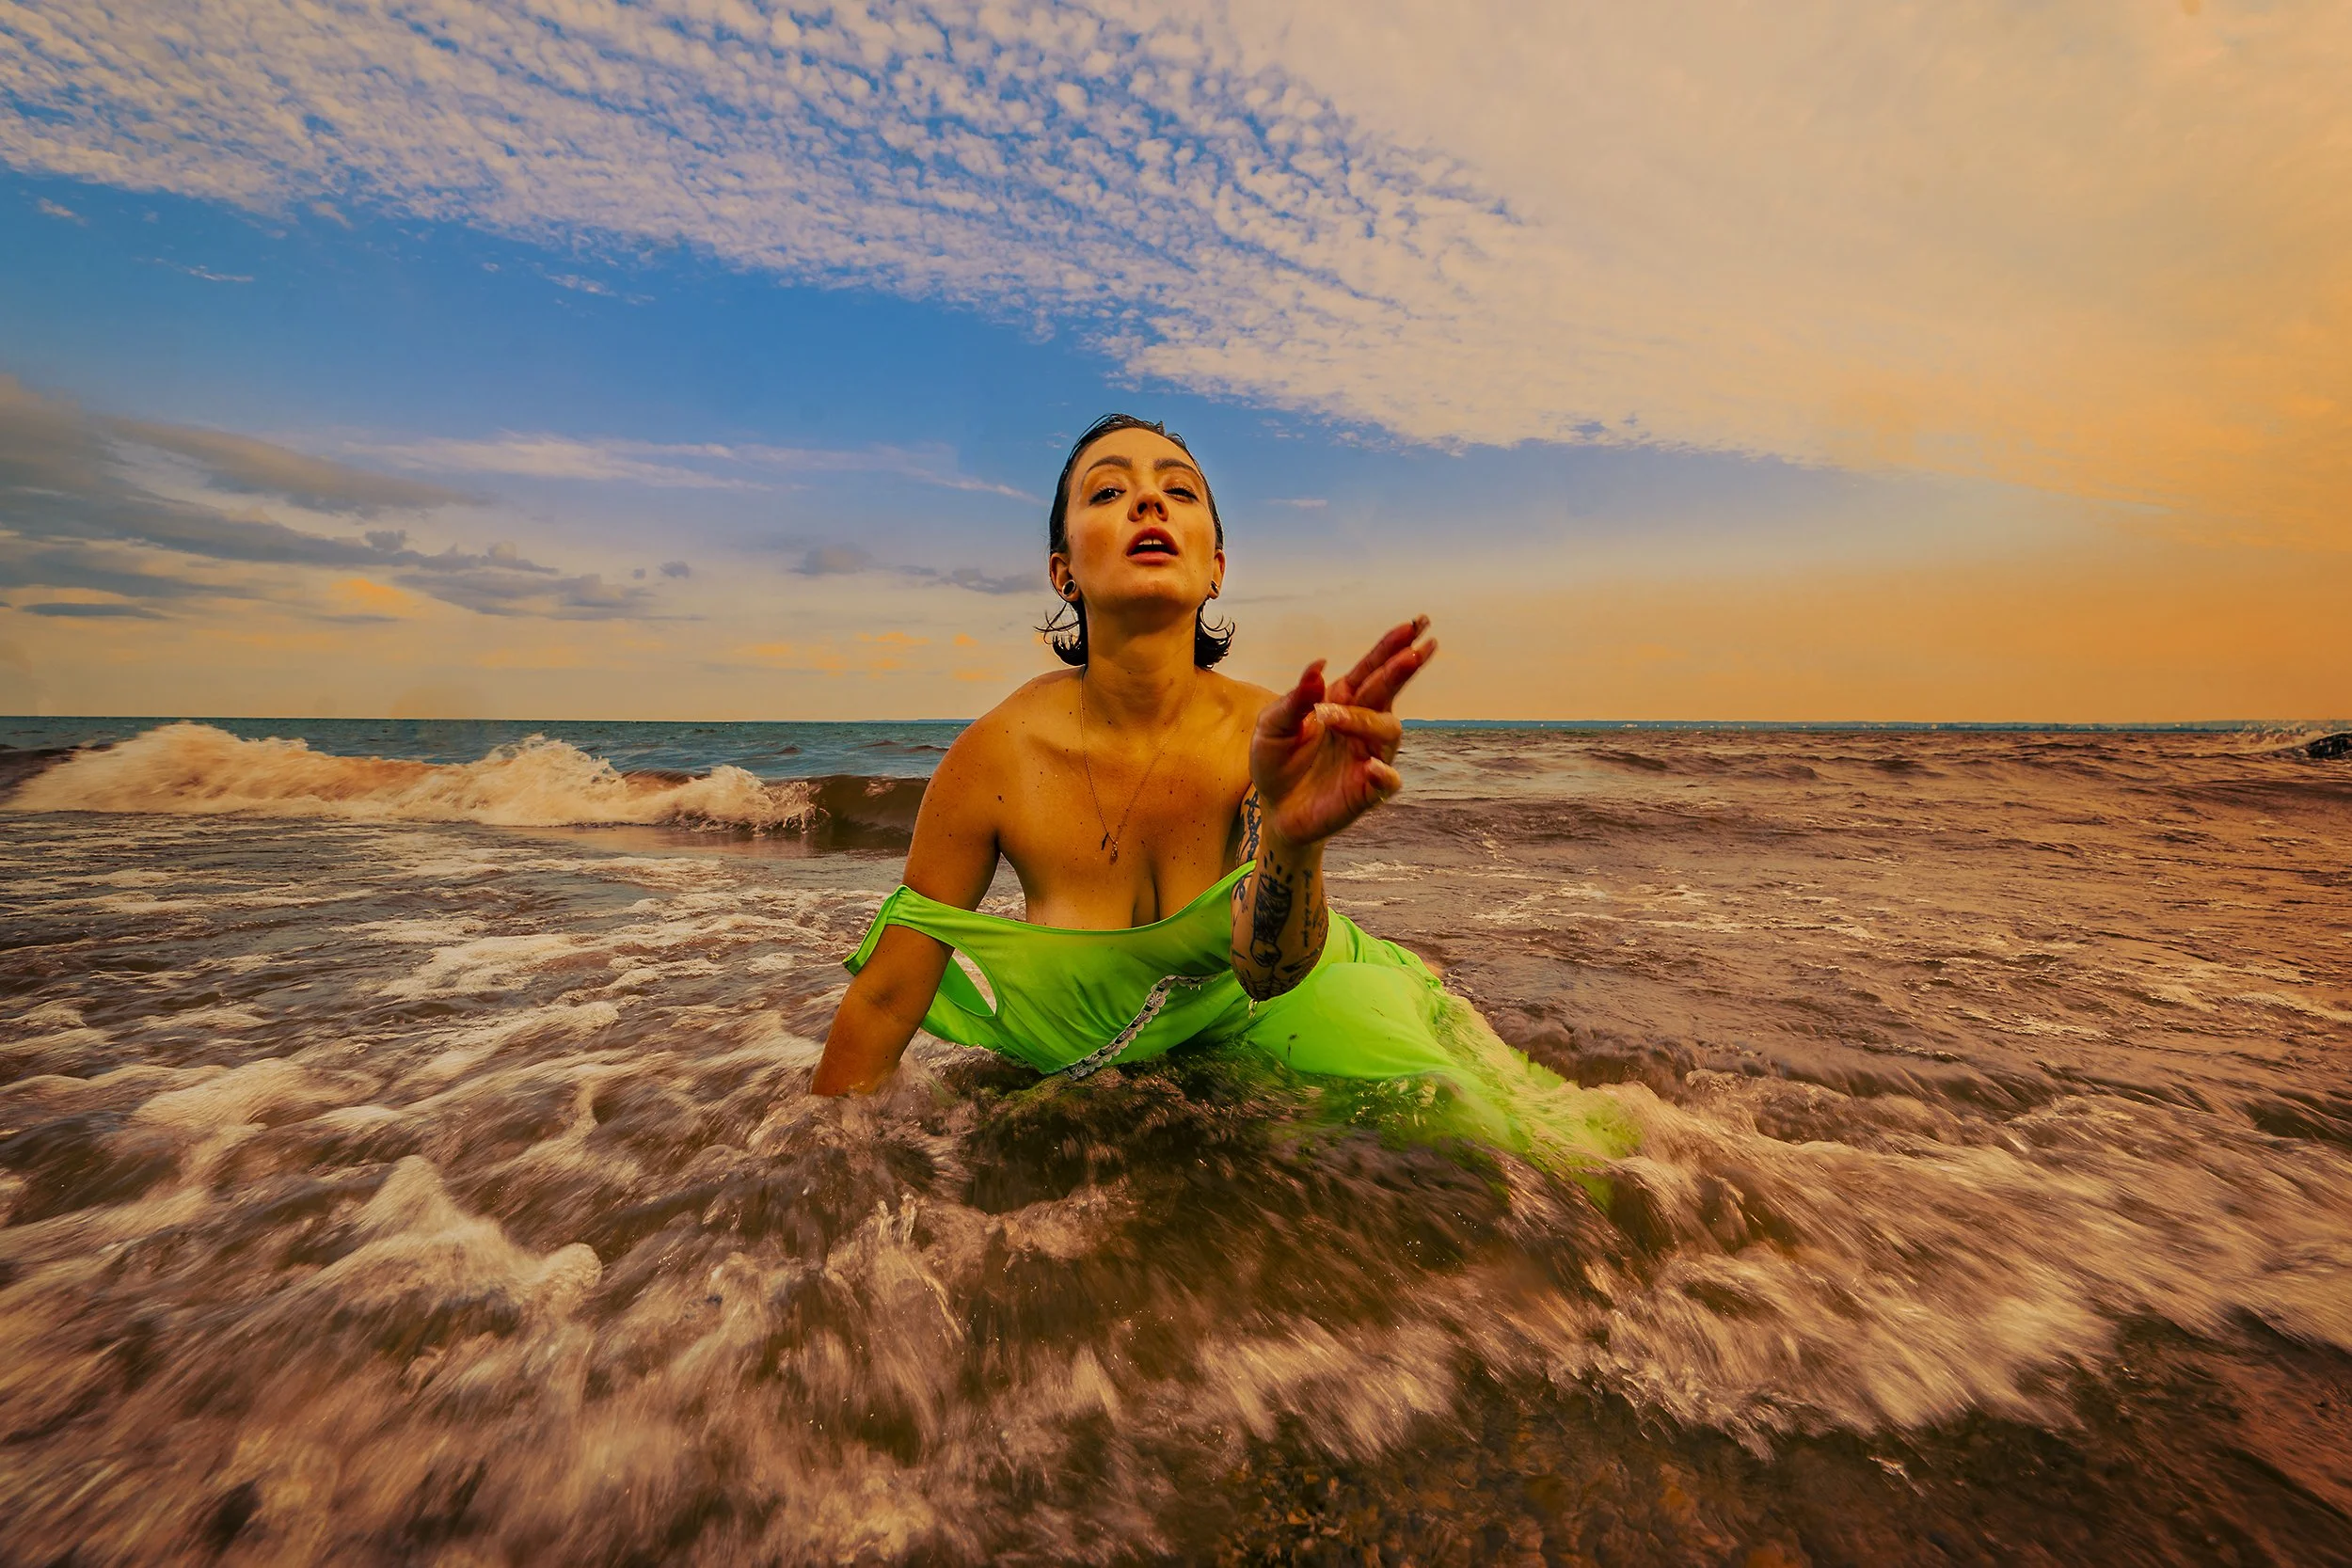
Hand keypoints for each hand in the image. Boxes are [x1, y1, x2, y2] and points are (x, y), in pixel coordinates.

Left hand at [1250, 616, 1436, 847]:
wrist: (1274, 807)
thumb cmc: (1277, 761)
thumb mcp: (1272, 726)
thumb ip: (1295, 700)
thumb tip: (1317, 667)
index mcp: (1341, 701)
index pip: (1371, 669)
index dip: (1391, 647)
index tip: (1413, 625)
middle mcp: (1362, 725)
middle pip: (1388, 691)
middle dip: (1403, 668)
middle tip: (1416, 649)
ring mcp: (1369, 756)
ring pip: (1387, 730)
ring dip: (1364, 720)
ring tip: (1333, 718)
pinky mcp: (1367, 790)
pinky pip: (1386, 780)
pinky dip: (1382, 773)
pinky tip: (1372, 767)